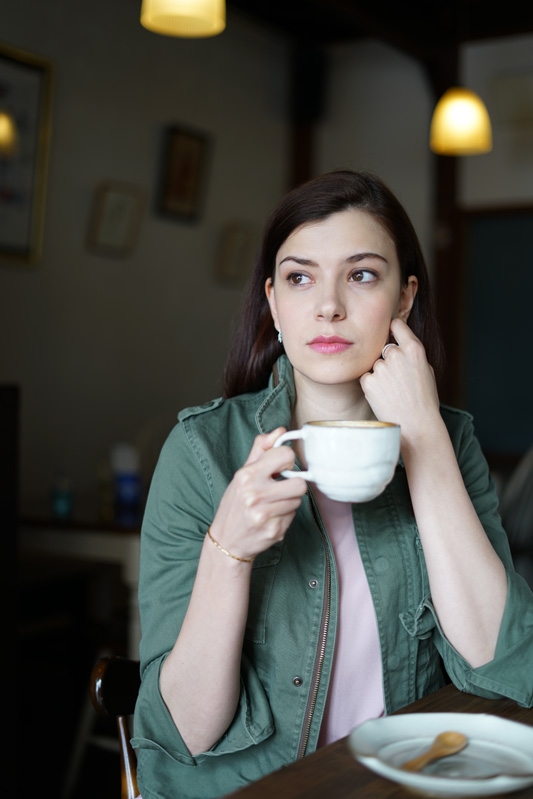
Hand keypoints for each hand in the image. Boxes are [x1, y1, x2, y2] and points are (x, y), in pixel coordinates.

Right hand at [209, 427, 307, 560]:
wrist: (226, 540)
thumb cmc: (235, 504)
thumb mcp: (242, 474)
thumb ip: (261, 450)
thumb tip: (280, 431)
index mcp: (247, 476)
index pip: (286, 455)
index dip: (286, 461)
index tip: (280, 469)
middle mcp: (256, 495)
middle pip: (299, 482)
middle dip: (293, 485)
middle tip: (280, 489)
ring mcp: (266, 515)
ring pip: (298, 500)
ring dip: (289, 501)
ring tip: (272, 504)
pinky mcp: (275, 531)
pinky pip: (293, 516)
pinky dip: (285, 516)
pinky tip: (271, 517)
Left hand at [360, 319, 440, 445]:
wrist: (417, 426)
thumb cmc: (425, 401)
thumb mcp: (426, 371)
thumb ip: (412, 356)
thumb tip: (400, 345)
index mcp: (414, 349)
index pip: (397, 325)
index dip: (393, 328)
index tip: (390, 329)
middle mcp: (396, 354)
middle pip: (385, 349)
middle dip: (388, 361)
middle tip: (398, 381)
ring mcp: (381, 367)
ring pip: (375, 365)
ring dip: (380, 375)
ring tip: (393, 393)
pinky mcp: (368, 381)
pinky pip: (366, 377)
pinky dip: (372, 386)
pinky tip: (384, 397)